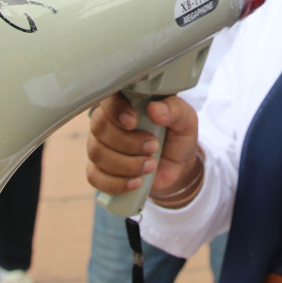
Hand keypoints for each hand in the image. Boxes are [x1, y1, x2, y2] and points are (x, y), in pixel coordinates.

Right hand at [86, 93, 200, 201]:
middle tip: (153, 146)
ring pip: (98, 153)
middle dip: (127, 142)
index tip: (133, 122)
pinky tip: (137, 182)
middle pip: (100, 128)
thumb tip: (155, 109)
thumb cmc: (177, 136)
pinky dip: (117, 183)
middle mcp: (107, 121)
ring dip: (126, 163)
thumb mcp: (185, 120)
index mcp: (126, 102)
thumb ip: (174, 110)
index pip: (107, 99)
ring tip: (151, 165)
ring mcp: (100, 146)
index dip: (115, 110)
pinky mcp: (99, 170)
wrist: (176, 166)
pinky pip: (96, 178)